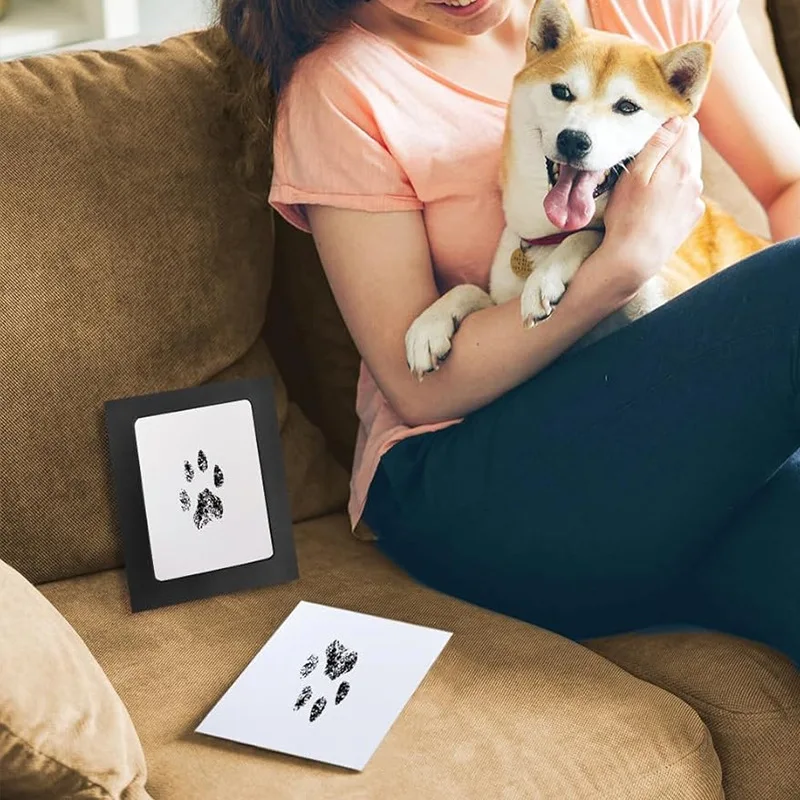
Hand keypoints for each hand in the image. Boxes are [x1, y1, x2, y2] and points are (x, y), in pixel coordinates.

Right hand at [593, 117, 705, 301]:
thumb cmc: (627, 216)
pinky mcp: (692, 217)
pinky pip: (685, 195)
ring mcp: (695, 200)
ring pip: (687, 173)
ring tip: (646, 190)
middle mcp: (695, 179)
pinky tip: (655, 207)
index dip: (670, 126)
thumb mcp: (634, 175)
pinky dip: (673, 194)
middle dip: (669, 151)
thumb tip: (675, 121)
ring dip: (671, 174)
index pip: (687, 126)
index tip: (652, 136)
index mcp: (680, 164)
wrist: (635, 259)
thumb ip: (656, 144)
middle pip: (688, 149)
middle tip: (643, 165)